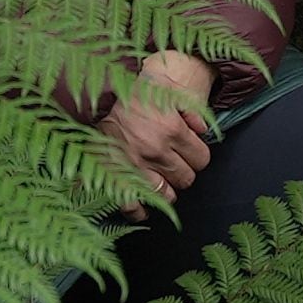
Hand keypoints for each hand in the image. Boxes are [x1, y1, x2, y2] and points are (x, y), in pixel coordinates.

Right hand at [103, 50, 214, 207]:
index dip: (197, 156)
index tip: (189, 153)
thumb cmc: (137, 94)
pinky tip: (143, 208)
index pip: (202, 160)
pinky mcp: (115, 176)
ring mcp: (135, 166)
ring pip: (166, 195)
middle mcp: (156, 151)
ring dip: (166, 188)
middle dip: (183, 171)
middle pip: (186, 179)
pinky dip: (139, 211)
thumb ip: (192, 111)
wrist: (98, 94)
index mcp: (172, 130)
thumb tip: (204, 131)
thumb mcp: (169, 92)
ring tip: (159, 178)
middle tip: (173, 163)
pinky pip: (132, 205)